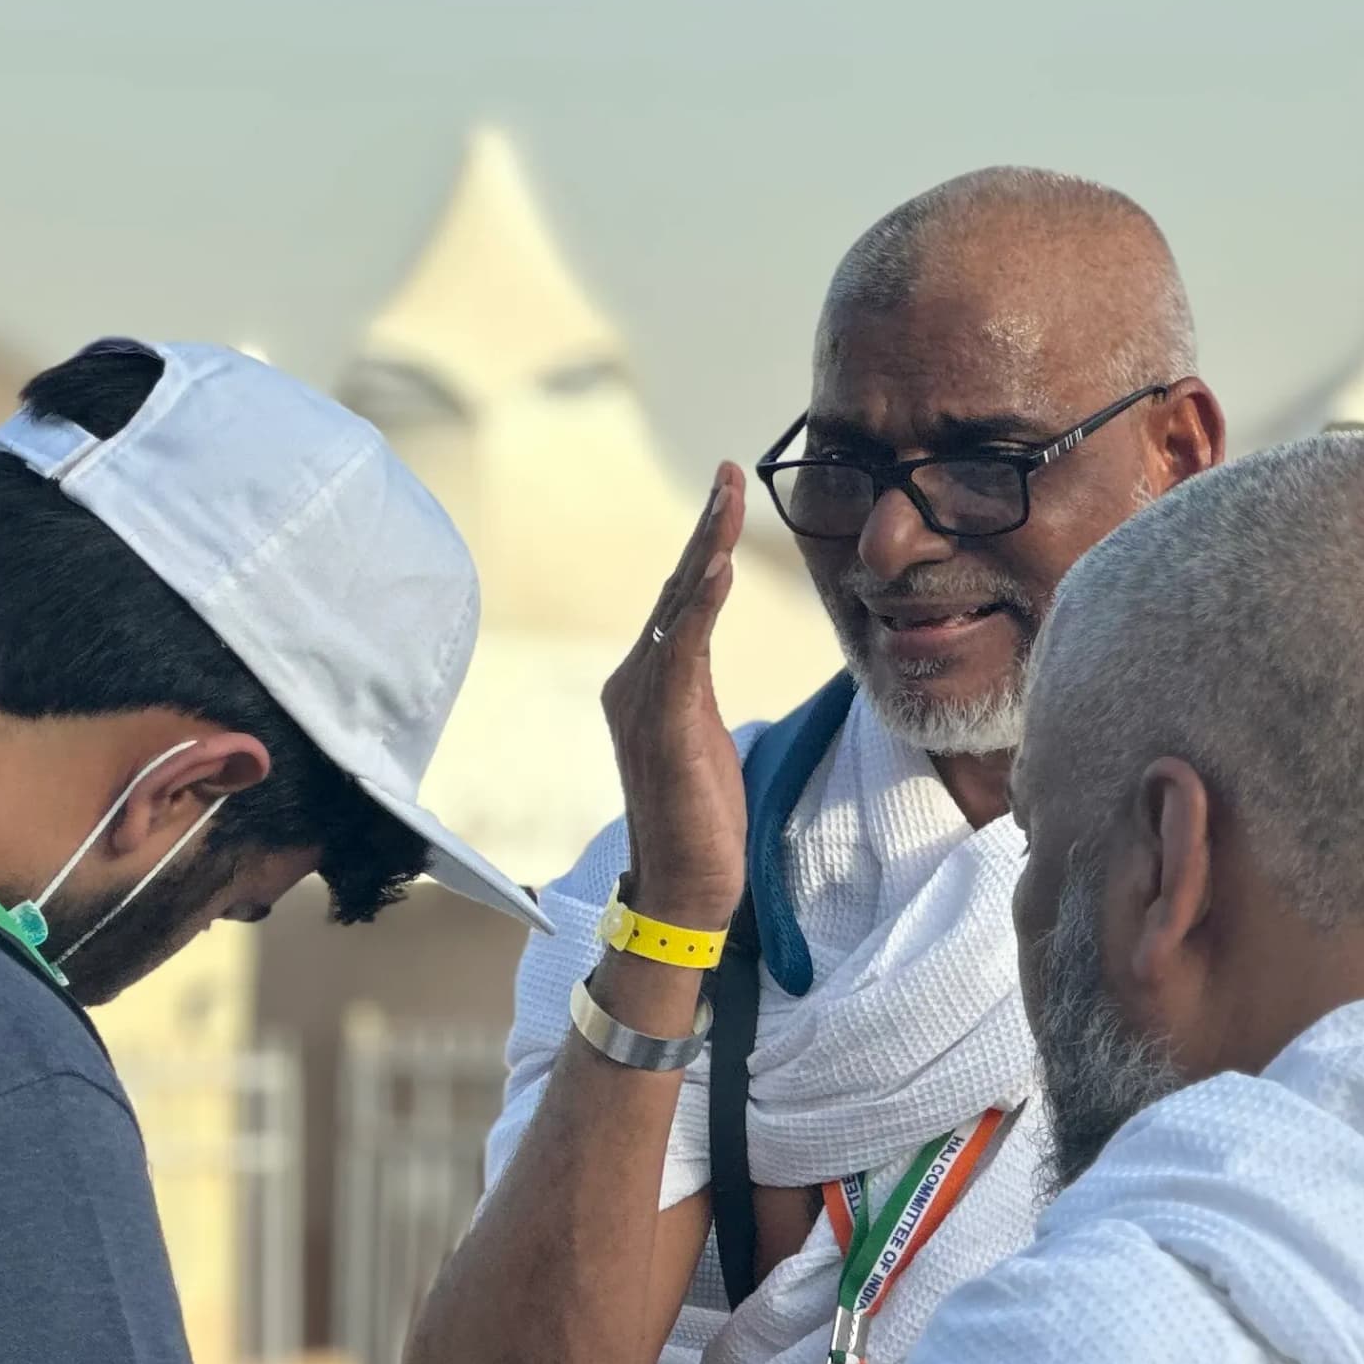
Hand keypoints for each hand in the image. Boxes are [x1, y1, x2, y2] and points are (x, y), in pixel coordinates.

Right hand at [599, 468, 751, 928]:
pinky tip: (717, 565)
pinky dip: (699, 604)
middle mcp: (633, 683)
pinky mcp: (660, 725)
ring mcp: (641, 702)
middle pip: (675, 590)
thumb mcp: (703, 741)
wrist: (684, 891)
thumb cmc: (702, 825)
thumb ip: (693, 695)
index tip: (728, 495)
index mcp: (645, 685)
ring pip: (677, 608)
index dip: (703, 545)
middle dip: (704, 528)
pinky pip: (682, 650)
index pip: (680, 601)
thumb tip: (696, 663)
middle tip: (730, 472)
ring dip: (705, 548)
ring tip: (728, 497)